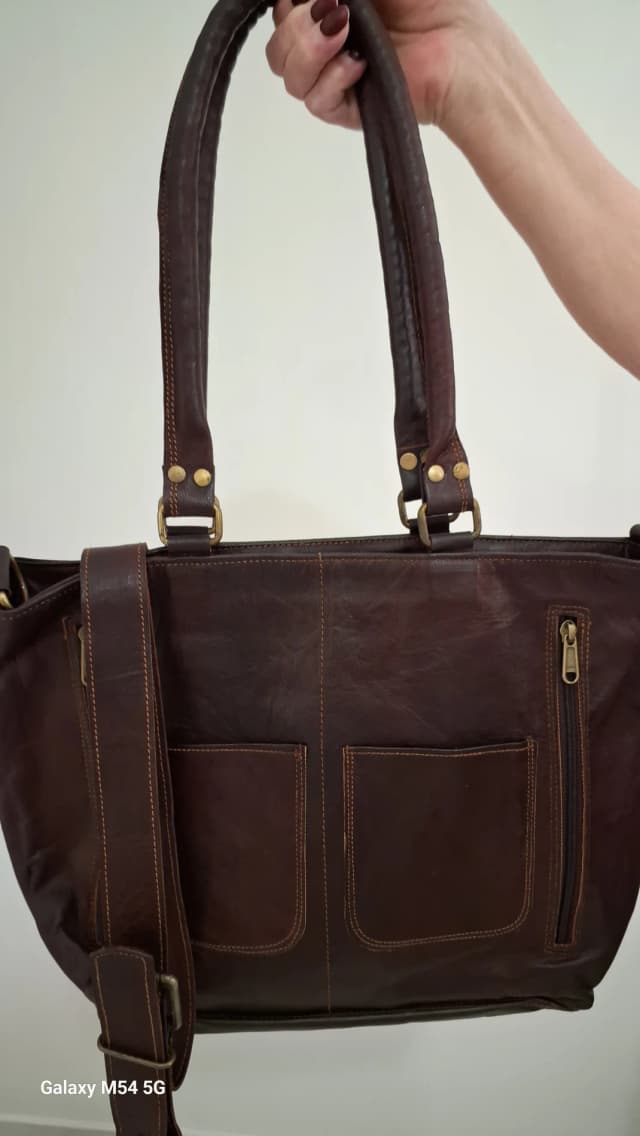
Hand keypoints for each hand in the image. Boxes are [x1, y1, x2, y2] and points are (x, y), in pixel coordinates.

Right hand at [266, 0, 506, 137]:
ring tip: (345, 32)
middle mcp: (328, 44)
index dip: (286, 4)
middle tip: (331, 9)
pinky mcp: (347, 109)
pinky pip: (314, 100)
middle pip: (278, 46)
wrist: (464, 48)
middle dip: (295, 25)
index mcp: (331, 8)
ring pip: (288, 73)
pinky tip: (358, 63)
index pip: (284, 10)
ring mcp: (335, 77)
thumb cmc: (432, 2)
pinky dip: (331, 78)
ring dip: (308, 49)